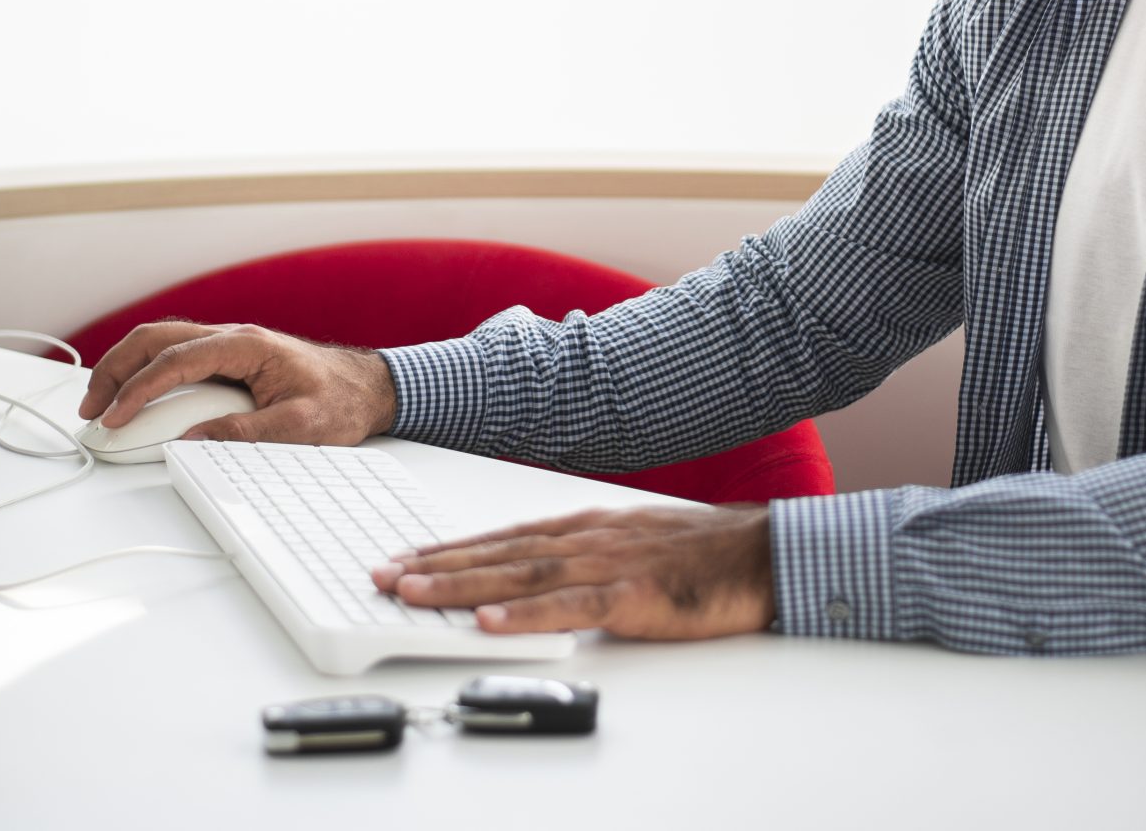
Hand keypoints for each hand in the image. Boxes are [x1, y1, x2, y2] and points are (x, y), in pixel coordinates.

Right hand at [76, 320, 398, 445]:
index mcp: (246, 345)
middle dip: (116, 369)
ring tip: (101, 404)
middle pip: (155, 338)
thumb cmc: (340, 401)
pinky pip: (174, 356)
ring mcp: (226, 345)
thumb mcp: (301, 427)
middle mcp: (230, 337)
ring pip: (159, 342)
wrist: (367, 388)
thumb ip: (246, 433)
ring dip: (124, 368)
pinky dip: (144, 371)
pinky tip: (132, 395)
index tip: (115, 415)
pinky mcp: (225, 358)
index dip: (139, 388)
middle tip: (91, 408)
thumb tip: (192, 441)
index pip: (176, 359)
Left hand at [371, 504, 774, 639]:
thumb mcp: (629, 544)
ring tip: (413, 590)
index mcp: (584, 526)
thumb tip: (534, 577)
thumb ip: (582, 557)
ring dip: (462, 584)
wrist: (761, 554)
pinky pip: (570, 608)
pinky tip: (489, 620)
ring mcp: (607, 565)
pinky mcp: (633, 597)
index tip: (404, 558)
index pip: (502, 537)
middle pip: (497, 552)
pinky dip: (526, 615)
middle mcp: (586, 538)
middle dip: (436, 564)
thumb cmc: (699, 553)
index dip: (449, 548)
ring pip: (520, 575)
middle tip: (384, 574)